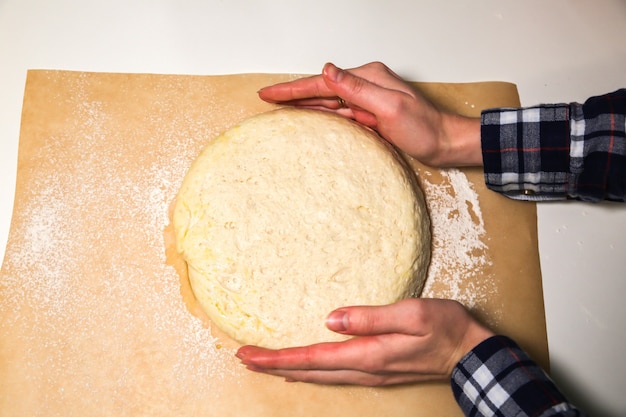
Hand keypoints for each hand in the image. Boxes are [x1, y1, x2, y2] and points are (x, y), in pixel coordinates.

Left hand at [236, 298, 493, 385]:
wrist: (469, 352)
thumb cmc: (445, 328)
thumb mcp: (411, 314)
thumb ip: (370, 317)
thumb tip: (331, 318)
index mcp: (368, 354)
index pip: (312, 358)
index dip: (277, 357)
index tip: (248, 355)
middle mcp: (364, 369)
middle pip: (308, 371)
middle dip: (272, 366)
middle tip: (242, 358)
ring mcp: (369, 373)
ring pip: (318, 375)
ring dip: (287, 368)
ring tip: (262, 363)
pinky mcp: (375, 370)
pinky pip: (331, 373)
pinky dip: (308, 370)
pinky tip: (301, 368)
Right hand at [258, 62, 481, 166]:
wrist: (444, 142)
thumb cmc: (424, 128)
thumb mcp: (390, 107)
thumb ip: (358, 88)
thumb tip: (328, 70)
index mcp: (368, 78)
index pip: (322, 82)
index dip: (293, 89)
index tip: (269, 93)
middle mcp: (365, 85)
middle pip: (320, 88)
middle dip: (292, 93)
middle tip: (266, 97)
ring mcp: (366, 99)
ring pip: (327, 100)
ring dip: (303, 103)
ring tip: (279, 106)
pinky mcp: (369, 114)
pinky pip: (338, 112)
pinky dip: (320, 113)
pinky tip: (308, 116)